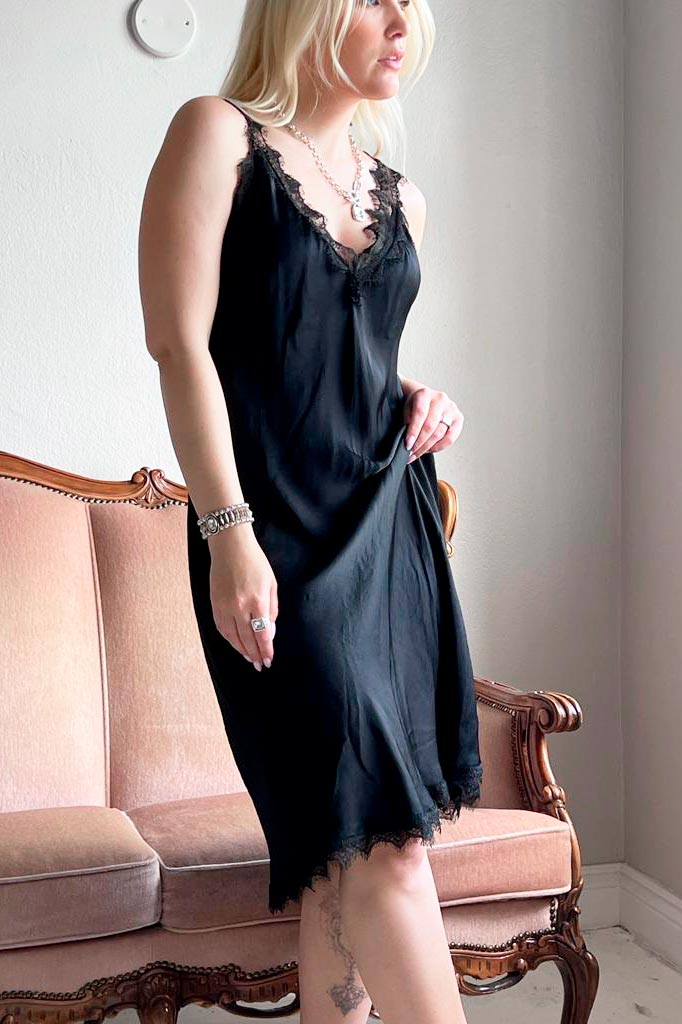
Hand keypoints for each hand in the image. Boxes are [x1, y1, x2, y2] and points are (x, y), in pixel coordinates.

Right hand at [207, 526, 277, 671]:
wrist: (231, 547)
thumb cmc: (255, 562)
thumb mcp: (271, 583)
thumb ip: (272, 608)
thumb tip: (269, 631)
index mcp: (257, 601)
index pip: (262, 634)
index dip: (266, 650)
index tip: (269, 660)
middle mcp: (240, 606)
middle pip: (247, 639)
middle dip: (255, 654)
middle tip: (261, 665)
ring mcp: (225, 606)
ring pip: (232, 636)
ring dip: (241, 650)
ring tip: (250, 658)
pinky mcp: (214, 604)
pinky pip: (221, 628)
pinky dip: (229, 639)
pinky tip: (236, 644)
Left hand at [403, 385, 463, 463]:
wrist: (425, 398)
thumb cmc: (414, 405)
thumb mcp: (405, 409)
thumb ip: (407, 421)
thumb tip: (410, 441)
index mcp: (424, 394)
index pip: (420, 414)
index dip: (413, 431)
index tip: (408, 445)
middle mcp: (440, 399)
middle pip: (430, 426)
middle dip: (419, 443)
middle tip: (411, 453)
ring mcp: (451, 409)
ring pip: (440, 434)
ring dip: (427, 447)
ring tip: (418, 453)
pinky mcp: (458, 418)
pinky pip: (451, 438)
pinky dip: (439, 447)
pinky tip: (430, 449)